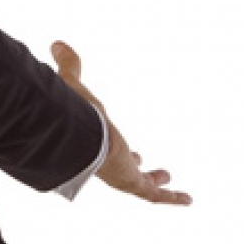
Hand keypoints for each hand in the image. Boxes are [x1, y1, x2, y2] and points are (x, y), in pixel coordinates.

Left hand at [50, 41, 191, 205]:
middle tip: (143, 162)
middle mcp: (104, 163)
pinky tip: (187, 199)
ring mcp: (119, 176)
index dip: (117, 149)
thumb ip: (68, 65)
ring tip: (166, 179)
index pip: (105, 150)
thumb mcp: (74, 84)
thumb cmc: (71, 112)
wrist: (73, 136)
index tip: (126, 148)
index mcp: (90, 144)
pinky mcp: (131, 183)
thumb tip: (56, 44)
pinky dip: (171, 198)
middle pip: (122, 168)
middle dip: (134, 166)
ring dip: (154, 183)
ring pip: (139, 185)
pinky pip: (154, 195)